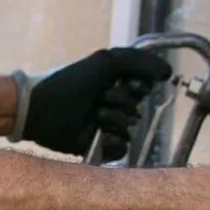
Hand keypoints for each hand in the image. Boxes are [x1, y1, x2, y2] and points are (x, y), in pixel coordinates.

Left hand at [16, 47, 173, 156]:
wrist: (41, 109)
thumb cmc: (69, 82)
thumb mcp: (105, 62)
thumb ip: (139, 61)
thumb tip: (168, 73)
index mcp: (116, 84)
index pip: (144, 88)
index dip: (139, 88)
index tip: (130, 84)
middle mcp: (113, 105)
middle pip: (138, 109)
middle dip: (121, 103)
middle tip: (100, 99)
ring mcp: (106, 126)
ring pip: (130, 130)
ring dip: (113, 120)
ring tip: (95, 115)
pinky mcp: (99, 145)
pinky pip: (121, 149)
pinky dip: (112, 141)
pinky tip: (99, 135)